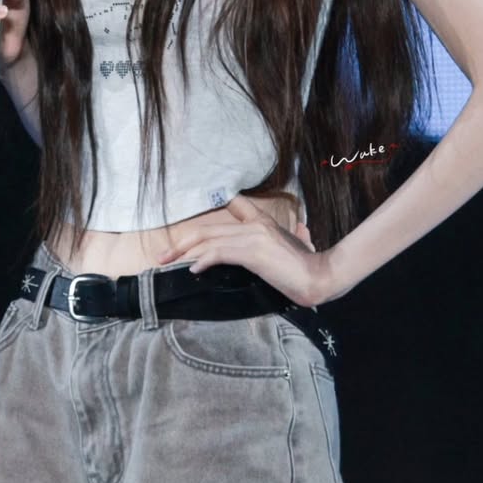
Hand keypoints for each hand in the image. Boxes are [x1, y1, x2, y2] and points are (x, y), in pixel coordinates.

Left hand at [156, 194, 334, 308]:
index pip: (233, 204)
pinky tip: (194, 269)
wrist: (319, 277)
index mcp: (262, 221)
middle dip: (181, 242)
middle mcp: (255, 224)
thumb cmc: (305, 268)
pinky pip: (219, 252)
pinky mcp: (253, 251)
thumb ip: (284, 240)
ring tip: (169, 263)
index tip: (187, 229)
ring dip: (184, 251)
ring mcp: (254, 236)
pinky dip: (203, 259)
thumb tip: (289, 238)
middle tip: (163, 255)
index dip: (209, 212)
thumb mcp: (291, 247)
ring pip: (209, 239)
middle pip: (208, 228)